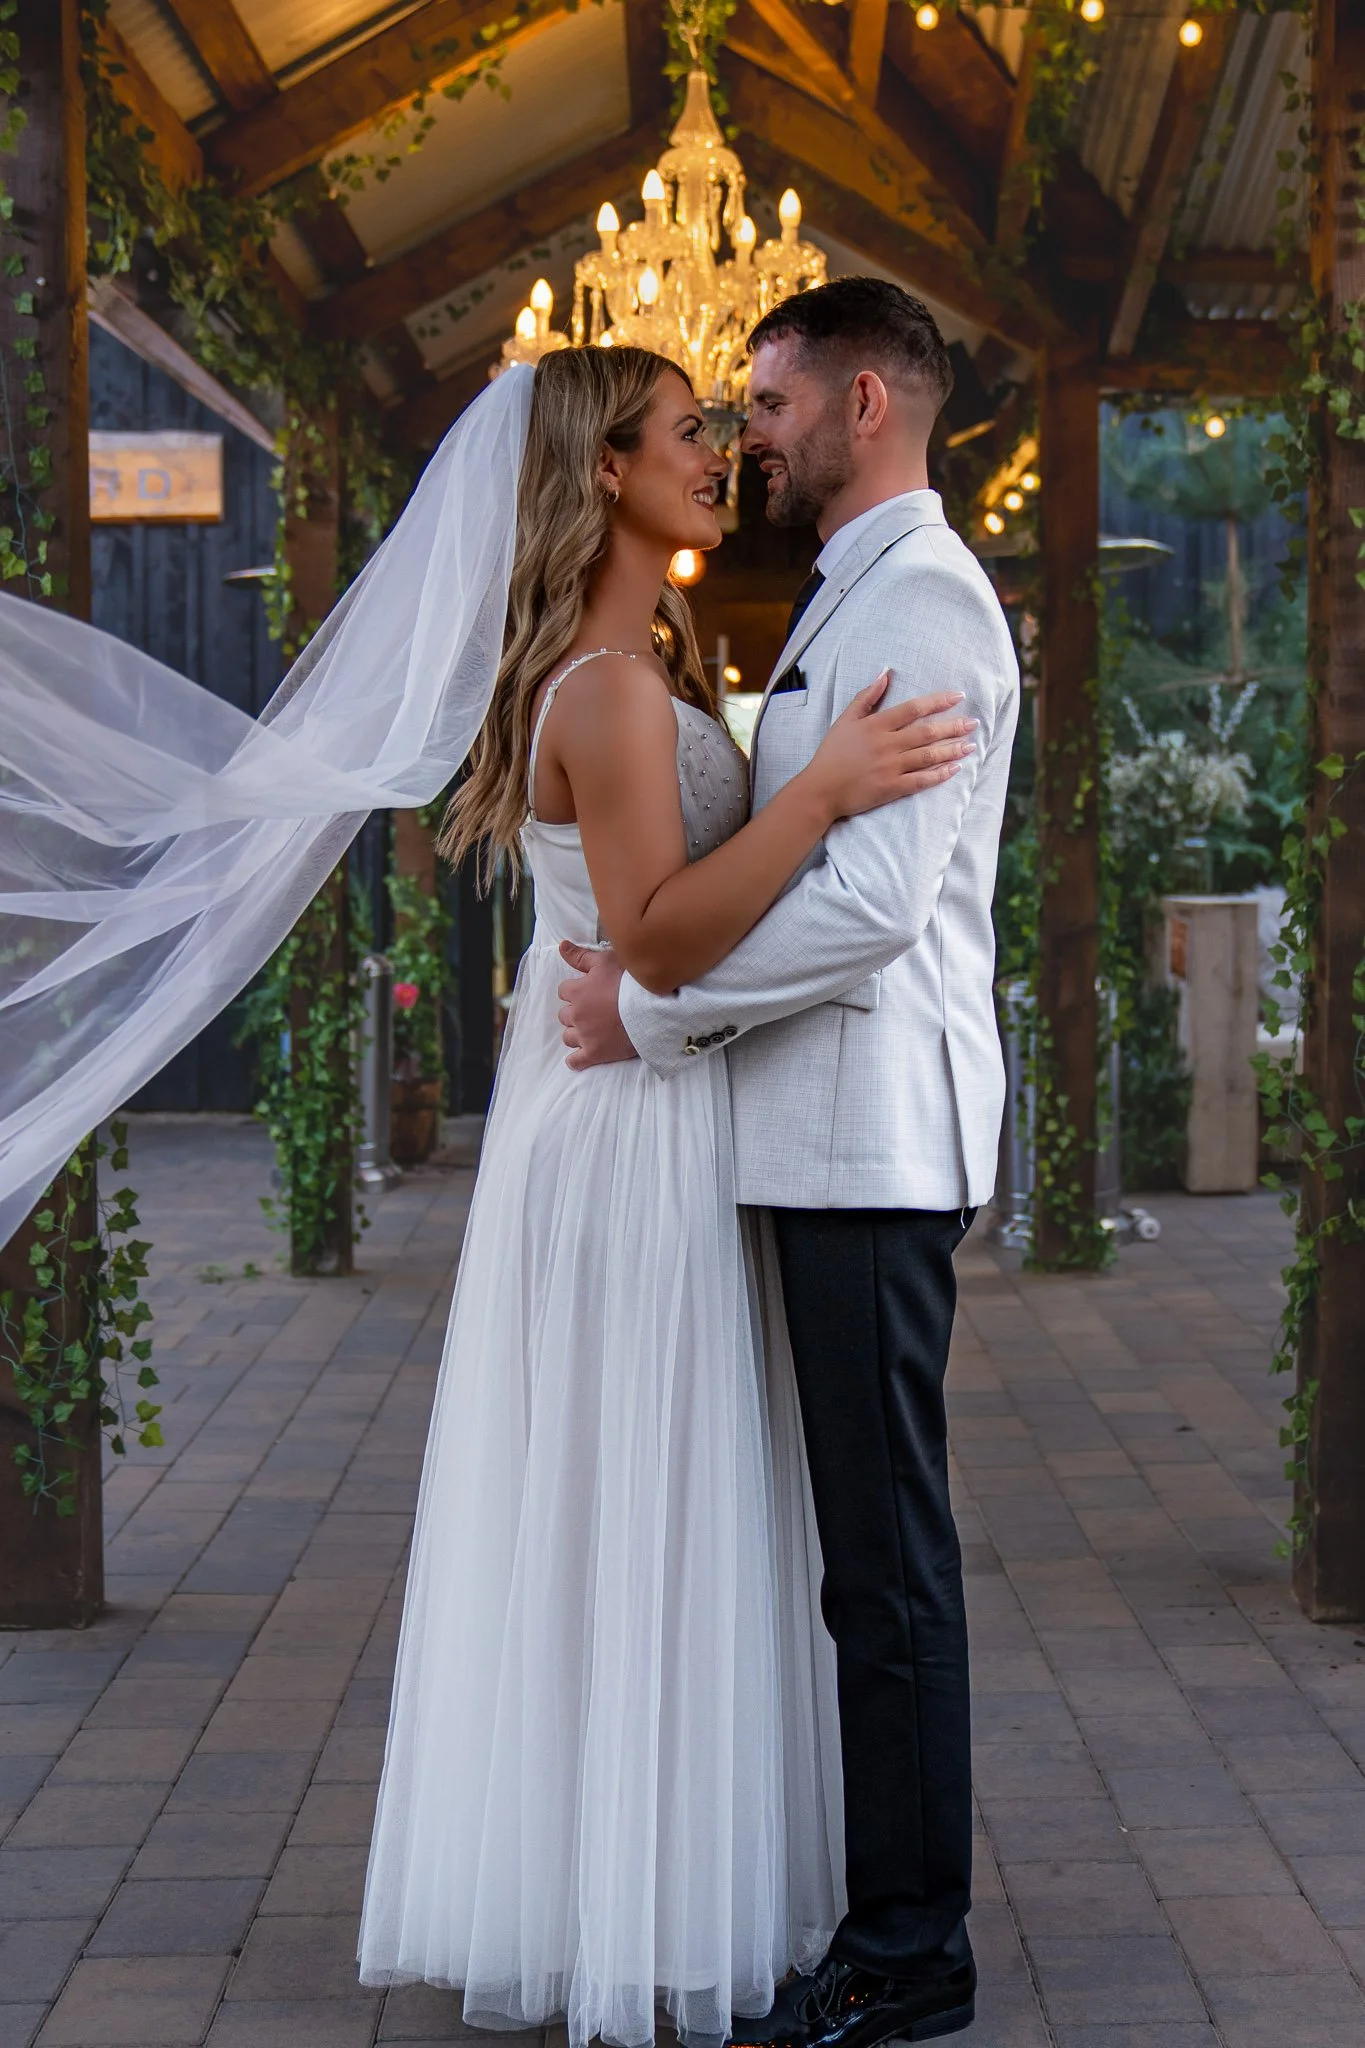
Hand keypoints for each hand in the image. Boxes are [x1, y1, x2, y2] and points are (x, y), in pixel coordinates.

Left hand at [558, 943, 637, 1067]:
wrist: (652, 1008)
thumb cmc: (630, 981)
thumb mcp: (605, 960)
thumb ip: (580, 956)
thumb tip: (561, 945)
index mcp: (577, 991)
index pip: (564, 990)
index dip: (576, 990)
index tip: (590, 992)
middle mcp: (576, 1014)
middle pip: (564, 1015)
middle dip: (576, 1013)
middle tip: (595, 1011)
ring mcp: (584, 1036)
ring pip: (568, 1037)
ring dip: (577, 1033)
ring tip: (594, 1030)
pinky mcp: (595, 1054)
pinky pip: (575, 1061)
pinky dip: (576, 1060)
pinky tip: (582, 1055)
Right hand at [805, 673, 976, 822]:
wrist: (820, 790)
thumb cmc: (831, 754)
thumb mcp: (845, 720)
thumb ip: (866, 697)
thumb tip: (885, 674)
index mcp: (876, 725)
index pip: (913, 708)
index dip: (938, 701)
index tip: (957, 697)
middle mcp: (887, 744)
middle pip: (927, 732)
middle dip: (953, 726)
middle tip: (973, 723)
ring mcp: (890, 767)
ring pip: (928, 756)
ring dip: (952, 749)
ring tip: (970, 745)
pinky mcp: (891, 788)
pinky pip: (921, 781)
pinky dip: (939, 775)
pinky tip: (955, 769)